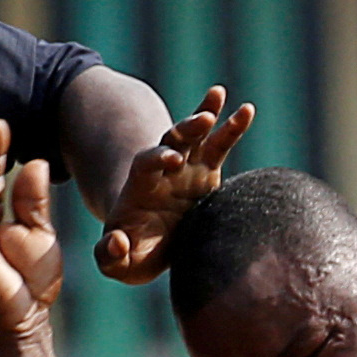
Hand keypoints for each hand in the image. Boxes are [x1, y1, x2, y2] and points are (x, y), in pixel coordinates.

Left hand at [93, 87, 253, 281]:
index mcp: (142, 188)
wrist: (152, 243)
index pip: (146, 164)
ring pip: (195, 135)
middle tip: (203, 120)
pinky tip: (248, 109)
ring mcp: (187, 167)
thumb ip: (109, 257)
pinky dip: (233, 126)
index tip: (172, 161)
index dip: (157, 159)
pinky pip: (221, 144)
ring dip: (205, 114)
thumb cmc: (136, 253)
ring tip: (218, 94)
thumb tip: (117, 243)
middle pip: (171, 140)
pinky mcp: (208, 170)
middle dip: (186, 129)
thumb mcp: (118, 262)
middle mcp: (164, 170)